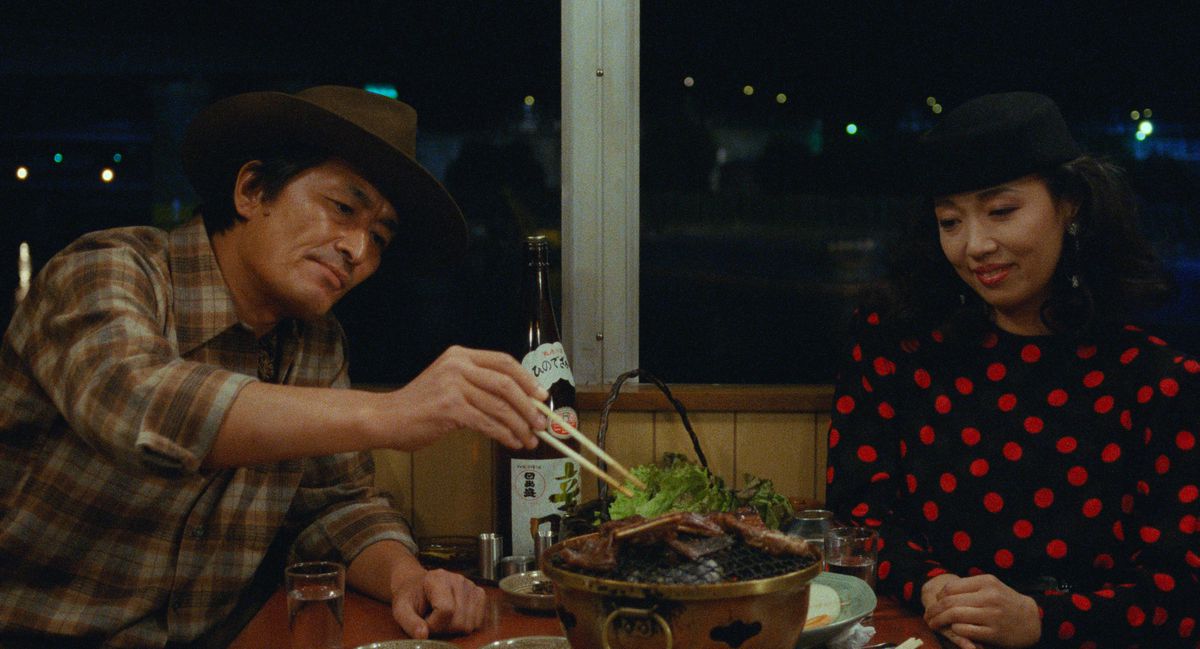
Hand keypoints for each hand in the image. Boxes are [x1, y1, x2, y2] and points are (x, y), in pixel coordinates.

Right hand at [386, 346, 547, 450]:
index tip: (542, 396)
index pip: (504, 362)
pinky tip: (511, 442)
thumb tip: (518, 404)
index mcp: (460, 356)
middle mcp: (458, 366)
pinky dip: (504, 434)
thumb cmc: (420, 407)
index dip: (527, 380)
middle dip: (529, 406)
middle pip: (506, 384)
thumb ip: (478, 386)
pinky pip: (487, 422)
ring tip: (529, 439)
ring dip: (519, 425)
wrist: (387, 418)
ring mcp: (453, 386)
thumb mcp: (449, 384)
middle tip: (541, 423)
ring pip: (499, 406)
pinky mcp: (450, 408)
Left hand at [390, 567, 486, 638]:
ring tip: (442, 619)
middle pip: (459, 620)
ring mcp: (471, 586)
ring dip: (454, 629)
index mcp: (438, 578)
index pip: (446, 610)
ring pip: (470, 624)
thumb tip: (423, 635)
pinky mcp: (479, 594)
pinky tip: (454, 618)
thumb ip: (409, 622)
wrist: (419, 585)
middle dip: (444, 628)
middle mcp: (458, 579)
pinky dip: (466, 625)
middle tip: (432, 621)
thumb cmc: (410, 597)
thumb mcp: (401, 608)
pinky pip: (479, 622)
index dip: (434, 624)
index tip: (424, 621)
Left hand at [923, 573, 1040, 647]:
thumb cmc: (1006, 602)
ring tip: (933, 624)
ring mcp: (991, 615)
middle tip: (927, 616)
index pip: (951, 588)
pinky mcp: (993, 632)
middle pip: (949, 602)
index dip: (938, 596)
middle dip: (933, 610)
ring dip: (939, 621)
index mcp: (986, 582)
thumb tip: (942, 593)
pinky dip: (955, 629)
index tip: (934, 602)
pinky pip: (966, 630)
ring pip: (955, 616)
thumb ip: (970, 587)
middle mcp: (988, 597)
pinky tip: (953, 629)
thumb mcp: (991, 586)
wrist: (1032, 619)